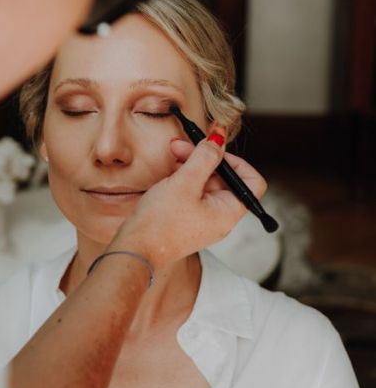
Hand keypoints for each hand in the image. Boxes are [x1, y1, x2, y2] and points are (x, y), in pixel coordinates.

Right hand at [110, 137, 266, 268]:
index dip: (236, 161)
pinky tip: (170, 172)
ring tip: (173, 155)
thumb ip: (205, 157)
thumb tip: (219, 138)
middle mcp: (221, 218)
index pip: (251, 182)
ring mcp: (204, 220)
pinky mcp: (188, 220)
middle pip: (224, 179)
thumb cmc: (160, 223)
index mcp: (229, 212)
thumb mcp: (185, 182)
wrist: (135, 249)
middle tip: (182, 145)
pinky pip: (193, 194)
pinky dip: (184, 179)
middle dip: (205, 158)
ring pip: (206, 184)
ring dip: (192, 165)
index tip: (214, 149)